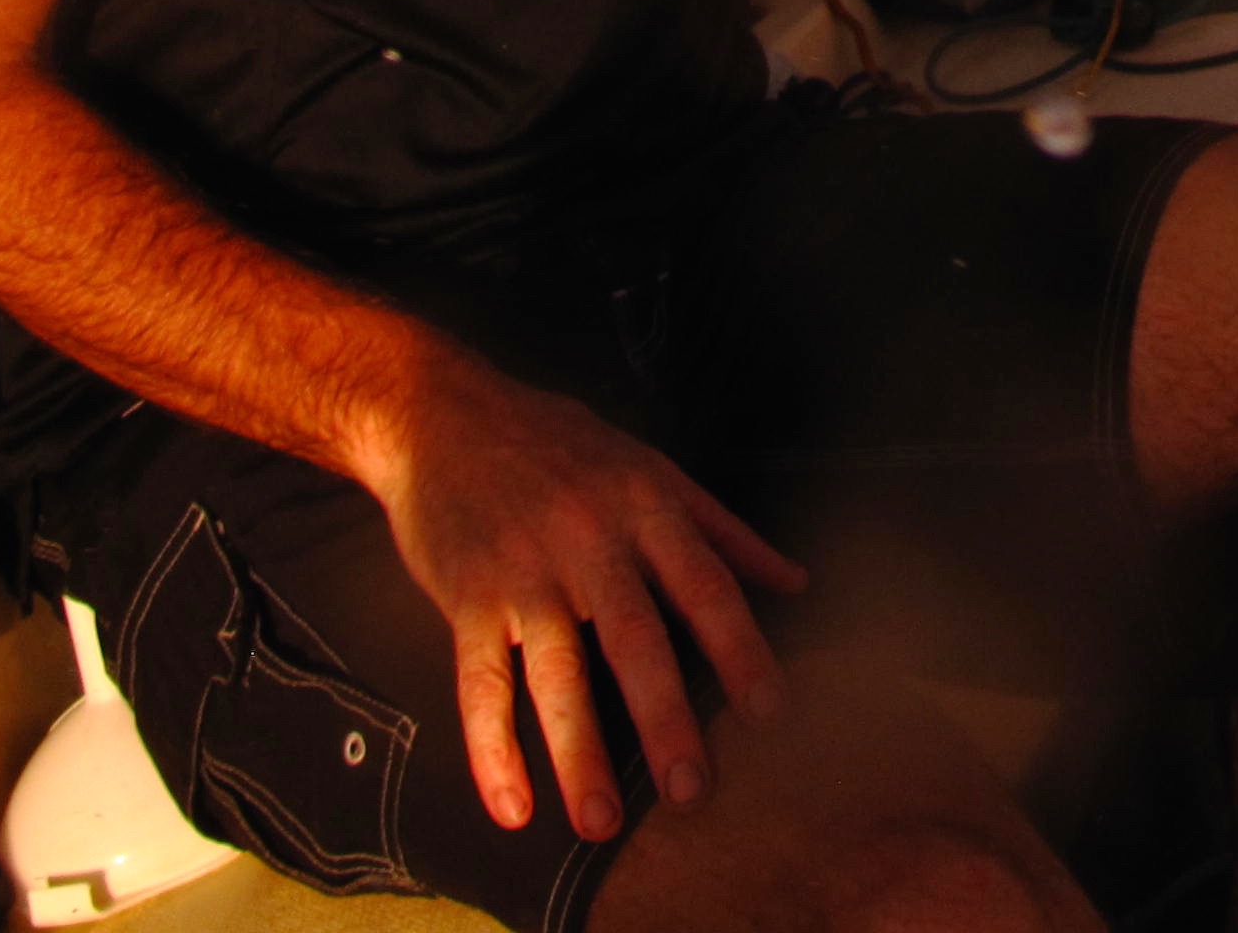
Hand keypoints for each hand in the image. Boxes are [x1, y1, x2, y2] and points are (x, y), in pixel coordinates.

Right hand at [353, 336, 807, 840]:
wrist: (441, 414)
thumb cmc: (559, 444)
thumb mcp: (649, 467)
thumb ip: (722, 529)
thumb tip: (797, 582)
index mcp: (644, 507)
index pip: (705, 584)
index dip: (740, 648)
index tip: (771, 712)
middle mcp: (588, 540)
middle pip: (635, 637)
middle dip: (666, 716)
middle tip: (691, 790)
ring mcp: (523, 572)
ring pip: (555, 671)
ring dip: (577, 751)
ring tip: (599, 822)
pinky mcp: (466, 598)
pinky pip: (480, 682)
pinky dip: (492, 748)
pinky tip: (512, 807)